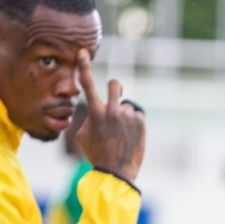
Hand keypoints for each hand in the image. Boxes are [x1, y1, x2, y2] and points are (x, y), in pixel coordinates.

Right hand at [76, 49, 145, 181]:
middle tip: (115, 98)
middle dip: (114, 87)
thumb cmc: (97, 154)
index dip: (84, 66)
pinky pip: (136, 115)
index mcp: (95, 112)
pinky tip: (130, 137)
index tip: (83, 52)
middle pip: (115, 83)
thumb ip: (88, 118)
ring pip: (126, 105)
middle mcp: (112, 110)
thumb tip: (94, 110)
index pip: (88, 84)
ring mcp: (128, 115)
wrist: (115, 172)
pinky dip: (134, 124)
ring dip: (124, 115)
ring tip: (122, 133)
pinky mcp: (141, 121)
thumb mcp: (84, 135)